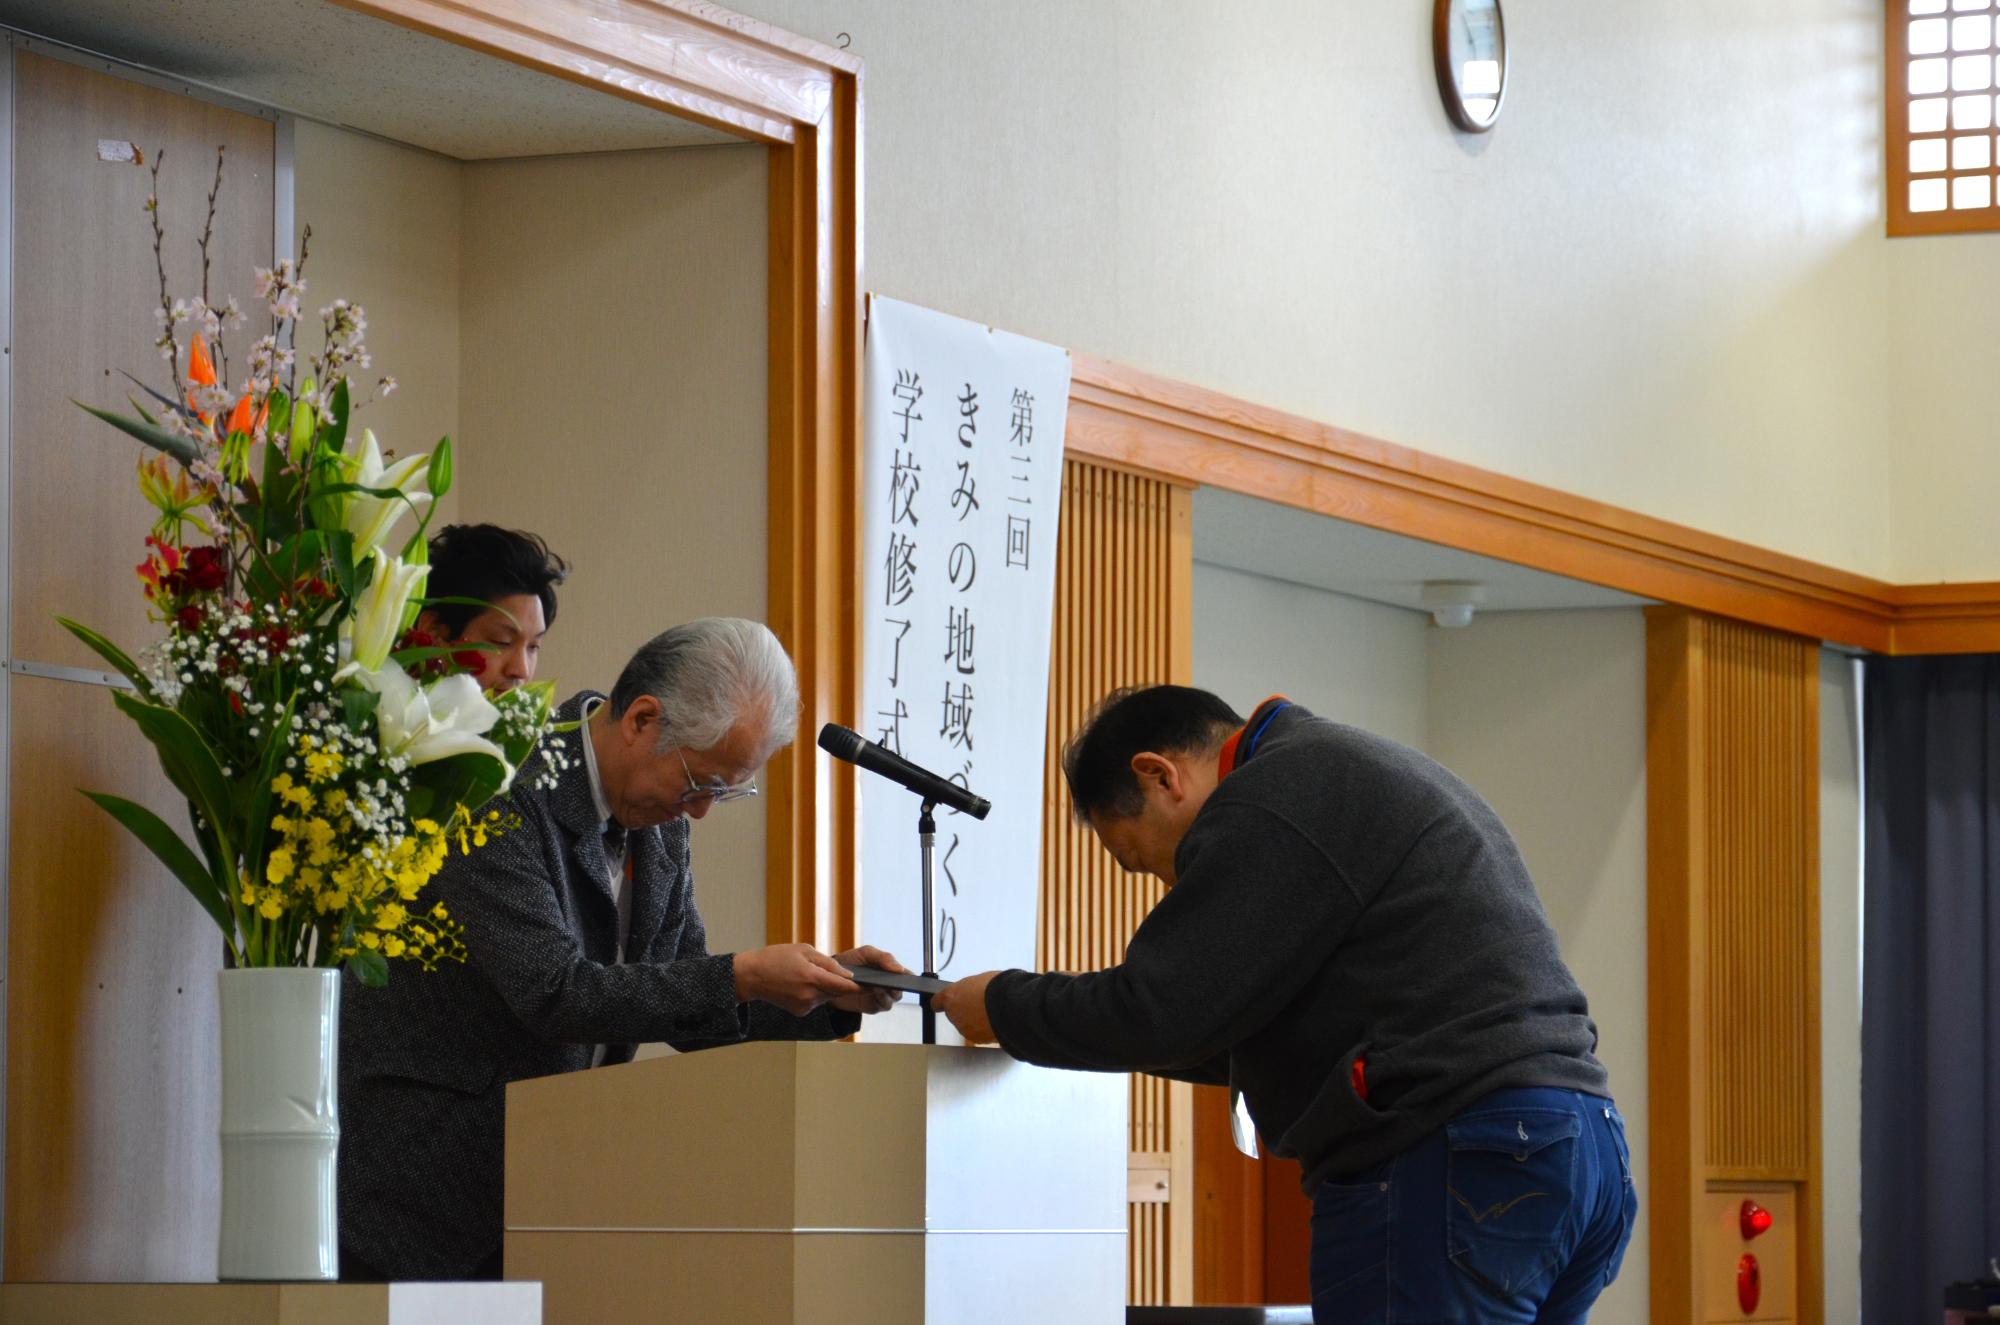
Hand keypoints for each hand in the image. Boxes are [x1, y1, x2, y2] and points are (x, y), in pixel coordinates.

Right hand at [732, 943, 860, 1015]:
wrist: (751, 976)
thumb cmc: (776, 958)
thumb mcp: (804, 950)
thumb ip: (828, 963)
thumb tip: (847, 974)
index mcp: (812, 977)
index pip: (844, 986)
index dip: (859, 985)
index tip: (873, 983)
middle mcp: (810, 995)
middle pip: (837, 992)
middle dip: (842, 984)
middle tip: (846, 974)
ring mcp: (805, 1006)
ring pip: (827, 997)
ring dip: (828, 988)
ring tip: (813, 974)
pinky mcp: (800, 1012)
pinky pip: (817, 1002)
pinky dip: (817, 994)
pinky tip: (804, 984)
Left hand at [829, 945, 908, 1013]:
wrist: (832, 976)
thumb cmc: (852, 961)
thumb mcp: (867, 953)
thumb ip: (884, 958)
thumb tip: (900, 969)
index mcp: (890, 970)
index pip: (907, 975)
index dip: (910, 977)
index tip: (909, 977)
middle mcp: (889, 985)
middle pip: (902, 989)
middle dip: (899, 986)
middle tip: (893, 982)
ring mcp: (882, 997)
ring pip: (894, 999)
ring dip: (888, 993)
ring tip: (880, 986)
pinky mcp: (873, 1006)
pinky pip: (882, 1006)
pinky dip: (880, 999)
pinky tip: (874, 993)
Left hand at [932, 970, 999, 1044]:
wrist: (1010, 1005)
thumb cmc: (997, 988)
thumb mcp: (979, 980)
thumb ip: (969, 989)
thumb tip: (973, 992)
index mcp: (951, 996)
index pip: (936, 1002)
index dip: (942, 1003)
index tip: (944, 1004)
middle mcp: (954, 1014)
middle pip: (954, 1014)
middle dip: (965, 1011)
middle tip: (979, 1004)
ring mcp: (964, 1028)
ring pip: (966, 1025)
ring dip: (975, 1021)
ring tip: (990, 1012)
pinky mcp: (976, 1039)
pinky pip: (978, 1034)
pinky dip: (984, 1030)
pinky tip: (994, 1021)